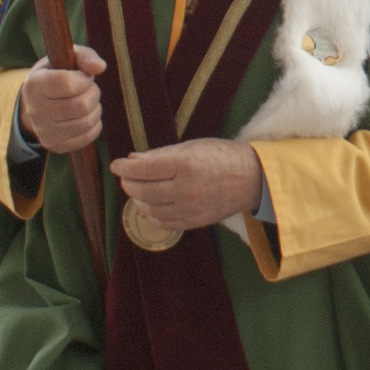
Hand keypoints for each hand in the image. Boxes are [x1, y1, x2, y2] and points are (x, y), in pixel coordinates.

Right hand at [16, 49, 104, 153]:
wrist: (37, 104)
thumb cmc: (56, 75)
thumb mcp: (64, 58)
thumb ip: (84, 56)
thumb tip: (100, 67)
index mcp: (35, 85)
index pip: (68, 83)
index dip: (84, 78)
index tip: (82, 75)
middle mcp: (36, 111)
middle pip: (82, 105)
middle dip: (93, 93)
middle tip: (87, 88)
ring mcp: (45, 131)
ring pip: (87, 121)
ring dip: (95, 108)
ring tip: (86, 100)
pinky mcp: (56, 145)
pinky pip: (88, 136)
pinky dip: (94, 124)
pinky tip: (85, 115)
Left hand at [107, 134, 265, 240]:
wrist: (253, 178)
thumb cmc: (222, 156)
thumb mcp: (192, 147)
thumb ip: (161, 154)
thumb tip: (133, 159)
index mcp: (186, 164)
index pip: (144, 169)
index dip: (124, 168)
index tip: (116, 165)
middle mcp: (186, 188)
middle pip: (143, 191)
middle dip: (129, 183)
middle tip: (126, 177)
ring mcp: (191, 208)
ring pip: (150, 209)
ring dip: (138, 200)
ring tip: (138, 191)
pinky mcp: (195, 222)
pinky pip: (164, 223)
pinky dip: (152, 215)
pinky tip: (151, 206)